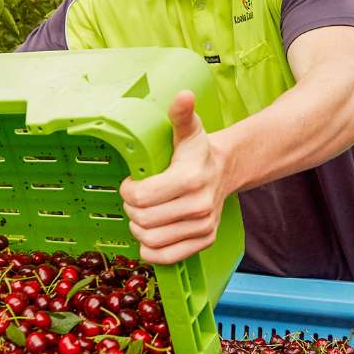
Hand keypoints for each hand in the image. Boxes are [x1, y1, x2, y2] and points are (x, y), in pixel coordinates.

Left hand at [119, 90, 228, 264]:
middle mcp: (199, 206)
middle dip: (130, 210)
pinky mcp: (204, 241)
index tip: (131, 183)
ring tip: (142, 215)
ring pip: (150, 241)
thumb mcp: (188, 130)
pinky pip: (165, 257)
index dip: (128, 191)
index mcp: (190, 179)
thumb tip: (184, 96)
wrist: (225, 170)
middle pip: (142, 221)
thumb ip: (181, 114)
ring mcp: (203, 226)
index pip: (141, 198)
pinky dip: (150, 251)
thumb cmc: (197, 151)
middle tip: (135, 199)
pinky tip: (149, 235)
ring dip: (137, 229)